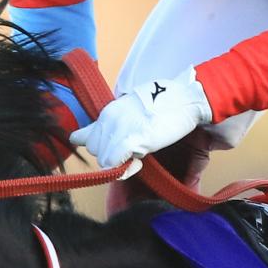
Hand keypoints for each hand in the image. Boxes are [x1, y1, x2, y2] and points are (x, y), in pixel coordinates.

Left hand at [69, 70, 212, 169]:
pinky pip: (113, 164)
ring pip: (102, 160)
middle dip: (110, 155)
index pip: (81, 137)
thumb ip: (114, 123)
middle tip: (132, 150)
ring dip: (120, 162)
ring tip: (140, 152)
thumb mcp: (132, 111)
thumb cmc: (165, 105)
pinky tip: (140, 163)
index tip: (114, 149)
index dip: (98, 148)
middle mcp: (108, 119)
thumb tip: (96, 136)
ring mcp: (118, 129)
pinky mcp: (132, 139)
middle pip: (94, 151)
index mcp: (108, 112)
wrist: (186, 98)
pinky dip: (125, 169)